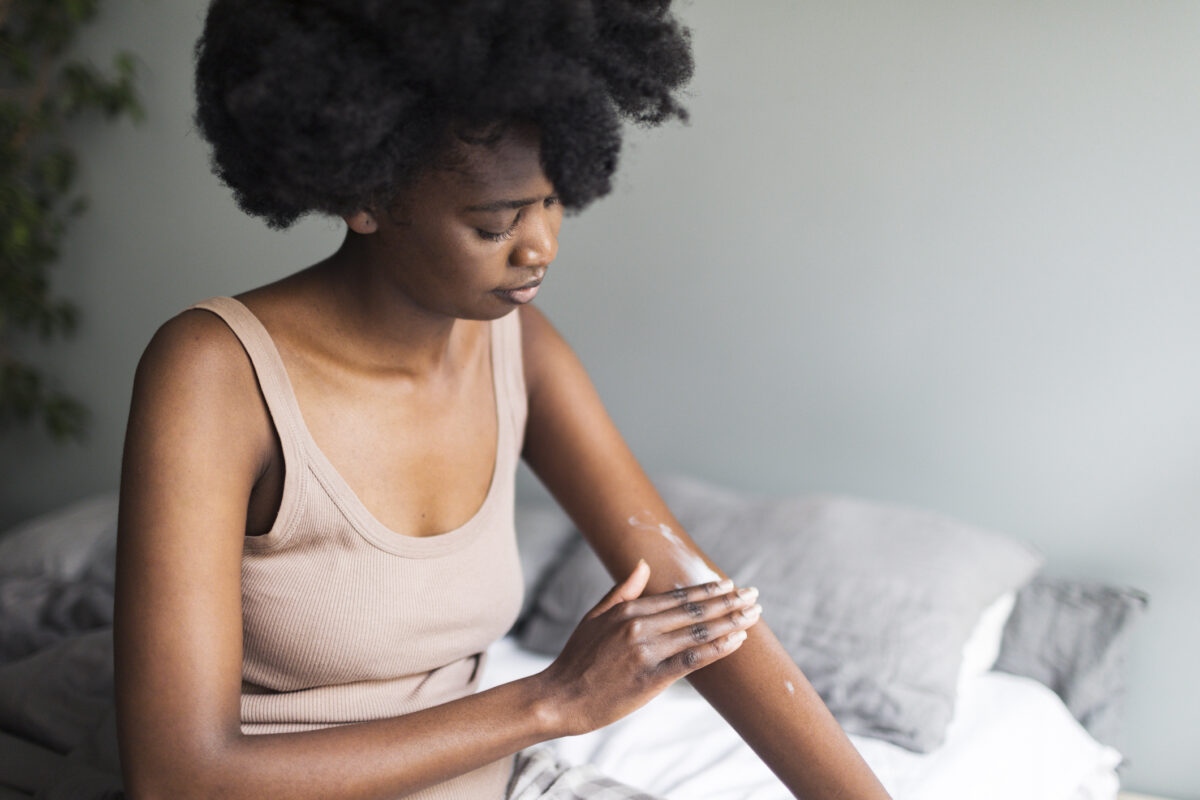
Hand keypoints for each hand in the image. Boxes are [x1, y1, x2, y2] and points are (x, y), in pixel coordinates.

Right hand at [533, 560, 761, 735]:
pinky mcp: (651, 678)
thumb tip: (643, 565)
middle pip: (695, 610)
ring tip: (754, 614)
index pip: (678, 596)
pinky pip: (692, 660)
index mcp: (629, 610)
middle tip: (754, 594)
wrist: (560, 698)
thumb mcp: (595, 617)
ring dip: (730, 621)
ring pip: (699, 632)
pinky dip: (717, 648)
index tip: (730, 585)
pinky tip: (736, 640)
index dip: (708, 590)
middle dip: (728, 601)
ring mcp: (647, 652)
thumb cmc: (577, 659)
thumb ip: (622, 591)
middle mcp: (640, 626)